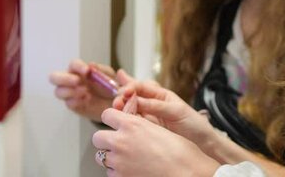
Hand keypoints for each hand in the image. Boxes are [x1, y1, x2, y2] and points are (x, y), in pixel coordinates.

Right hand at [49, 59, 116, 121]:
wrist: (117, 103)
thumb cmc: (110, 85)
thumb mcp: (109, 76)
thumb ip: (101, 70)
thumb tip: (91, 64)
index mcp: (79, 70)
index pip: (72, 64)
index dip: (78, 66)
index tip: (87, 71)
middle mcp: (70, 80)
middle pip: (54, 77)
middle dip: (64, 78)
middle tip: (77, 81)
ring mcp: (70, 94)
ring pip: (58, 92)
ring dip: (70, 91)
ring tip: (85, 92)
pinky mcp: (73, 105)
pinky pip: (68, 103)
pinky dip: (76, 101)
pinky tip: (87, 100)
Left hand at [92, 108, 219, 176]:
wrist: (186, 173)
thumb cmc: (180, 152)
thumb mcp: (158, 129)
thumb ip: (140, 126)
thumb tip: (132, 126)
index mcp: (132, 124)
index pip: (107, 114)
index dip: (112, 119)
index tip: (116, 123)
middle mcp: (121, 141)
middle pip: (97, 138)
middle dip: (105, 140)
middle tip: (118, 143)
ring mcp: (118, 162)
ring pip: (101, 158)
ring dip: (111, 157)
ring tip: (127, 159)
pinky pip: (110, 173)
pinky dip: (118, 172)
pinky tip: (132, 170)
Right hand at [113, 81, 215, 147]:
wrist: (201, 143)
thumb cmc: (193, 124)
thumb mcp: (176, 110)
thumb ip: (156, 105)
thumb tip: (136, 99)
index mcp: (160, 95)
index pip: (141, 86)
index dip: (131, 86)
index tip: (125, 91)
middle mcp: (151, 104)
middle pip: (131, 96)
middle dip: (122, 96)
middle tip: (118, 101)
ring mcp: (147, 117)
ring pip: (129, 109)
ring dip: (121, 108)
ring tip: (117, 108)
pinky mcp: (146, 129)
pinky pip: (133, 123)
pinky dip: (125, 120)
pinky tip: (121, 119)